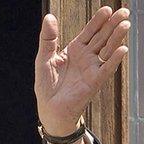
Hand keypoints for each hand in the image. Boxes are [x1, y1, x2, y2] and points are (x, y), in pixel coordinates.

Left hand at [35, 7, 129, 136]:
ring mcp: (93, 68)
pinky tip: (122, 49)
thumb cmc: (47, 85)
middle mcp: (87, 56)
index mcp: (75, 50)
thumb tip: (48, 17)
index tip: (107, 9)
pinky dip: (114, 59)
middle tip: (124, 11)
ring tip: (124, 24)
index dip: (98, 20)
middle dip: (113, 24)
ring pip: (108, 49)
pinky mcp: (95, 80)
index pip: (90, 31)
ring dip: (117, 37)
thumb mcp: (44, 59)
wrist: (50, 109)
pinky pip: (107, 68)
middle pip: (102, 37)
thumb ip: (48, 39)